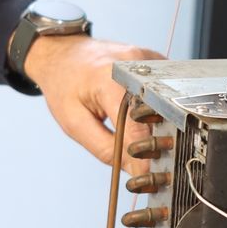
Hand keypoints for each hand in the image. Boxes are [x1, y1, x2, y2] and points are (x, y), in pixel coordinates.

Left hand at [24, 34, 164, 172]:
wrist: (62, 54)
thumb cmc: (64, 85)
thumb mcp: (73, 123)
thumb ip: (104, 148)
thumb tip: (134, 168)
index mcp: (110, 78)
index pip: (137, 125)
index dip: (143, 153)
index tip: (147, 174)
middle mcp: (134, 64)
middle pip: (156, 112)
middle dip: (154, 138)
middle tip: (146, 155)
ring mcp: (147, 59)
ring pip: (163, 101)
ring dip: (156, 121)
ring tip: (140, 130)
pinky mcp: (155, 60)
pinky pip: (164, 90)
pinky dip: (157, 106)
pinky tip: (143, 110)